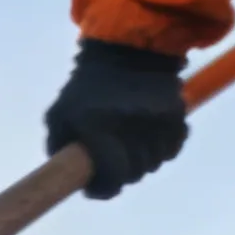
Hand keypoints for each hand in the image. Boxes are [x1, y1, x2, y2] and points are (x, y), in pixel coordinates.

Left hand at [44, 38, 188, 199]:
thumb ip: (57, 144)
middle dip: (121, 173)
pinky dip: (163, 146)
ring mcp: (157, 122)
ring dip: (142, 160)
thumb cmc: (88, 85)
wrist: (128, 47)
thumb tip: (64, 174)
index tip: (95, 184)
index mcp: (100, 129)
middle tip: (112, 160)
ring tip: (131, 144)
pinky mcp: (177, 115)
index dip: (102, 187)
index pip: (111, 177)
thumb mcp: (60, 111)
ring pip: (155, 161)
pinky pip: (173, 146)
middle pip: (133, 173)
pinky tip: (150, 135)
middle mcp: (132, 128)